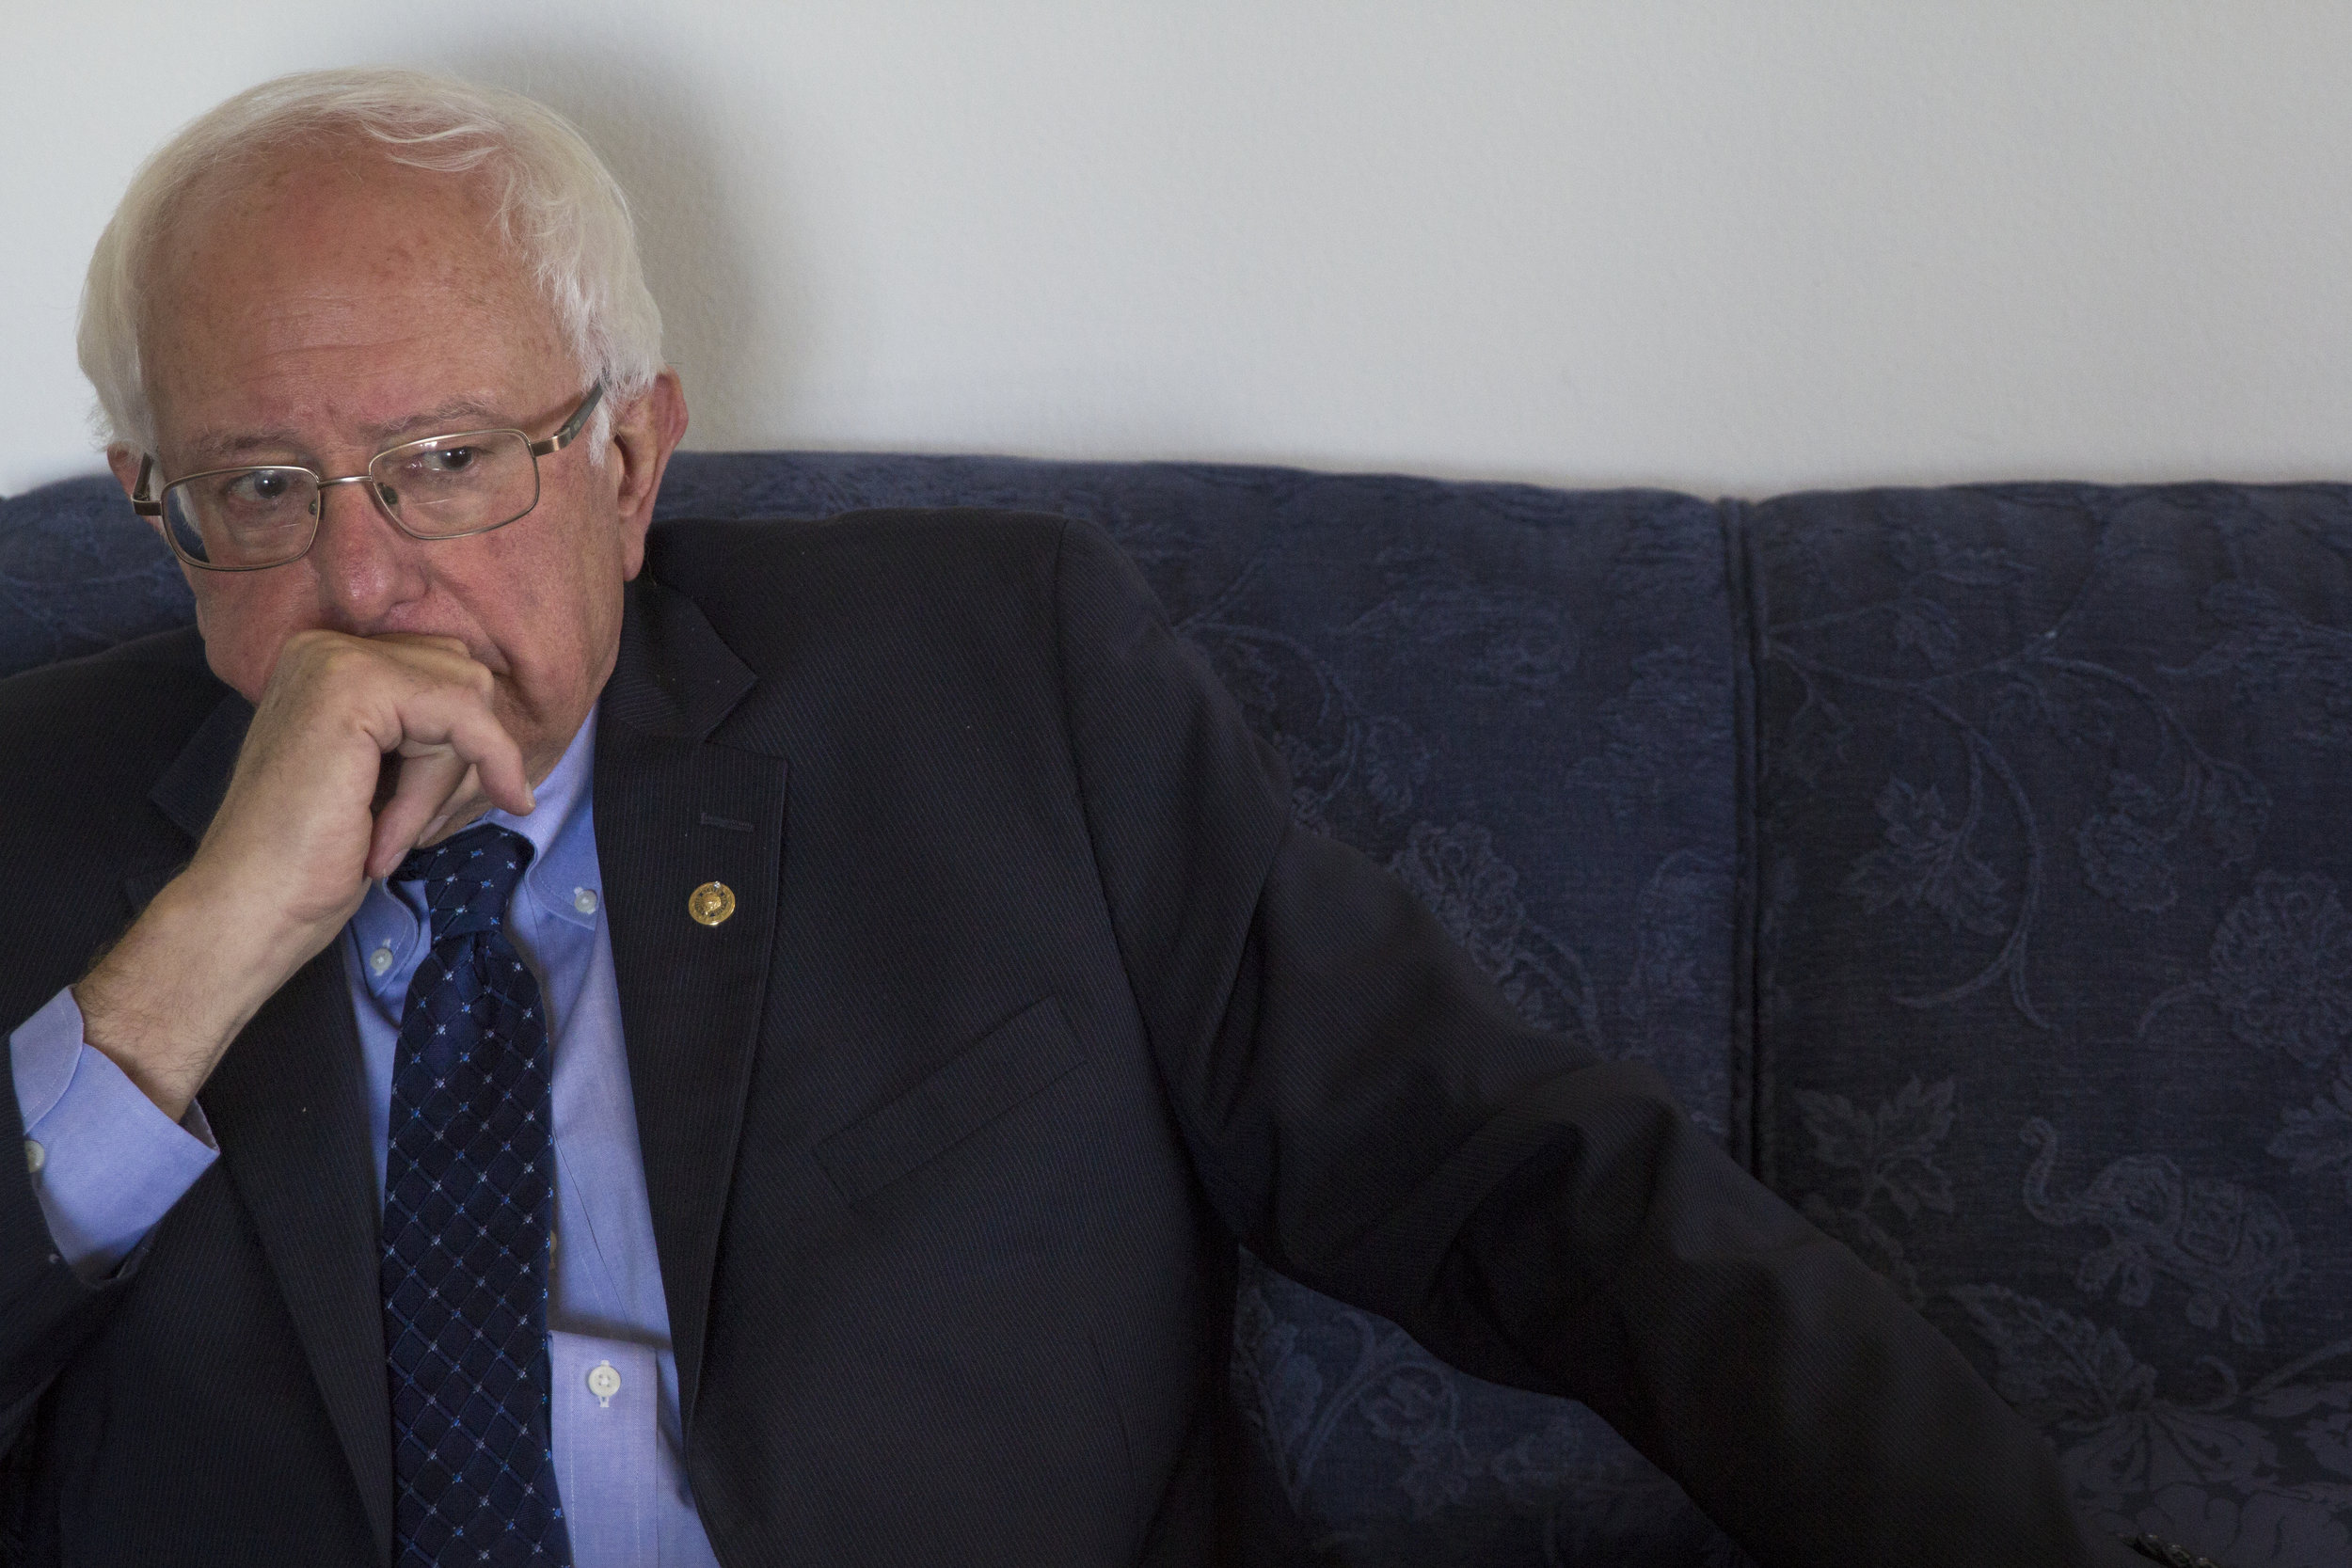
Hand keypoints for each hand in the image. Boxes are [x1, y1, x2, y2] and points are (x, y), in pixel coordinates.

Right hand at [73, 631, 535, 1119]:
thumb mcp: (388, 777)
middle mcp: (327, 646)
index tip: (438, 813)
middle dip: (461, 761)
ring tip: (389, 834)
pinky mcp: (352, 687)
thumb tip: (501, 727)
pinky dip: (446, 785)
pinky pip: (461, 717)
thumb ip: (429, 732)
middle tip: (411, 827)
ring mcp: (336, 659)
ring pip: (466, 701)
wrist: (251, 904)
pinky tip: (399, 836)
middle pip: (463, 681)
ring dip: (446, 782)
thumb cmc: (316, 855)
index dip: (462, 749)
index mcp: (331, 662)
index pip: (446, 677)